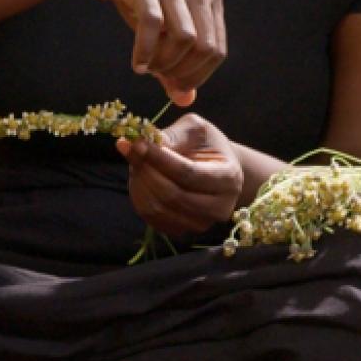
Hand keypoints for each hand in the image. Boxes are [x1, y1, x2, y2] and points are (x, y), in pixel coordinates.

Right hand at [77, 0, 228, 106]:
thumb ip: (178, 61)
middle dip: (182, 71)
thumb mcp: (163, 27)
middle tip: (159, 77)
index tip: (175, 86)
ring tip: (147, 67)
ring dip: (164, 62)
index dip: (198, 75)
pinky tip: (136, 64)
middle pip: (203, 46)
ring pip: (183, 37)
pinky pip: (152, 24)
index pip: (217, 49)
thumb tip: (185, 101)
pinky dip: (145, 50)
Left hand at [116, 112, 246, 240]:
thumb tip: (142, 142)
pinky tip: (140, 177)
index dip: (159, 158)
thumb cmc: (204, 145)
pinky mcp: (181, 231)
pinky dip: (139, 196)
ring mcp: (201, 223)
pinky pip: (150, 217)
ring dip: (140, 182)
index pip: (188, 173)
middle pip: (172, 195)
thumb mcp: (195, 129)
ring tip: (137, 161)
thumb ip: (173, 135)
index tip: (137, 143)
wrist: (213, 167)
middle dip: (146, 170)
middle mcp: (220, 207)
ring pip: (158, 208)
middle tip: (131, 148)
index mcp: (229, 178)